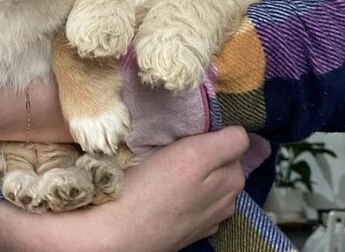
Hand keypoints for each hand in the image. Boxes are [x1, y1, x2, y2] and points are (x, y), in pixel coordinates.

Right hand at [0, 127, 248, 251]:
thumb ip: (226, 143)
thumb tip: (244, 133)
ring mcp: (206, 218)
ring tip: (165, 164)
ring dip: (195, 171)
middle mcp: (226, 201)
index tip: (191, 126)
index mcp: (231, 180)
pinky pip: (193, 200)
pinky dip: (185, 192)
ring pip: (207, 181)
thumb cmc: (152, 190)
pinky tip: (163, 190)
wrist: (116, 232)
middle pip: (223, 161)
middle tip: (174, 143)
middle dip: (206, 149)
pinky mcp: (185, 228)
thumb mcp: (193, 155)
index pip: (236, 140)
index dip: (214, 129)